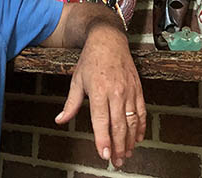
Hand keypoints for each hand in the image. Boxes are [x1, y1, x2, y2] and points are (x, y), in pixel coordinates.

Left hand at [54, 24, 145, 166]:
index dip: (103, 139)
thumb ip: (71, 103)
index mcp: (98, 90)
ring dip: (129, 140)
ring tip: (126, 154)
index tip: (104, 154)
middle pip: (118, 125)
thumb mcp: (77, 79)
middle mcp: (115, 91)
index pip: (101, 120)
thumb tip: (60, 120)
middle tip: (116, 161)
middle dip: (118, 147)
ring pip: (132, 121)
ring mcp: (128, 90)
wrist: (108, 39)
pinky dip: (141, 127)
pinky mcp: (137, 88)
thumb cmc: (91, 59)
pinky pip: (141, 111)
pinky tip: (137, 138)